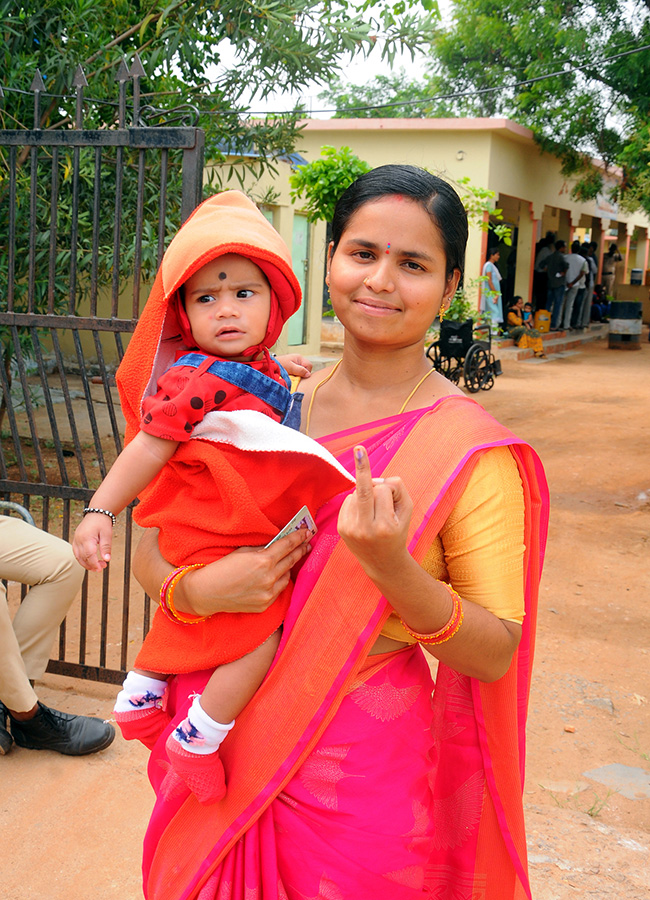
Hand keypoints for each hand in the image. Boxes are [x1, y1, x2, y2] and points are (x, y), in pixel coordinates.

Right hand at [72, 514, 112, 570]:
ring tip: (97, 567)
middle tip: (102, 567)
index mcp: (86, 538)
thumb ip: (106, 547)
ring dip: (86, 564)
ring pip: (78, 557)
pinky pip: (76, 553)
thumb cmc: (102, 523)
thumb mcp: (107, 534)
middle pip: (83, 557)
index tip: (102, 568)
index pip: (89, 555)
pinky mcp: (75, 540)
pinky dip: (82, 559)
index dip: (95, 563)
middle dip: (92, 565)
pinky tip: (90, 561)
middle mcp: (78, 540)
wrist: (96, 513)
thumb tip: (107, 559)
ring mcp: (75, 540)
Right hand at [146, 528, 312, 617]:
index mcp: (263, 560)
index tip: (306, 532)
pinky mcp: (265, 604)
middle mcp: (269, 577)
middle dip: (300, 550)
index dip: (298, 537)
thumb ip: (263, 549)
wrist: (207, 592)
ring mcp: (268, 593)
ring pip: (287, 576)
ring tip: (290, 559)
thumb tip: (278, 545)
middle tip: (307, 543)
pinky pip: (279, 589)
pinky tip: (278, 575)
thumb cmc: (222, 568)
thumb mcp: (243, 552)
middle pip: (291, 560)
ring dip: (289, 567)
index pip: (287, 545)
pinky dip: (279, 581)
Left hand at [276, 354, 311, 377]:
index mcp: (299, 358)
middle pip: (306, 368)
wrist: (270, 365)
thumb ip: (300, 370)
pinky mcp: (292, 367)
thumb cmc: (279, 364)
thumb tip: (308, 374)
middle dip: (302, 374)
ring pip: (302, 371)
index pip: (309, 365)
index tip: (300, 376)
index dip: (306, 372)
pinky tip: (290, 376)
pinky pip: (297, 372)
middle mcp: (299, 360)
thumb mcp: (290, 367)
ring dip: (298, 375)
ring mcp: (296, 363)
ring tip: (292, 376)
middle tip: (296, 376)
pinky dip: (295, 375)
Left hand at [337, 445, 412, 577]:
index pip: (383, 490)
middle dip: (365, 471)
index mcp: (384, 526)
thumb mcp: (407, 510)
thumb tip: (372, 478)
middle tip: (360, 449)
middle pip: (366, 489)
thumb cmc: (398, 532)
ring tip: (374, 513)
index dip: (389, 488)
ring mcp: (350, 529)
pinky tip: (364, 515)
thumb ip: (397, 488)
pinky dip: (357, 502)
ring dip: (366, 495)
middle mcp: (365, 529)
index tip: (359, 449)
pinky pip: (348, 500)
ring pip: (356, 493)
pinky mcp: (341, 528)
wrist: (382, 562)